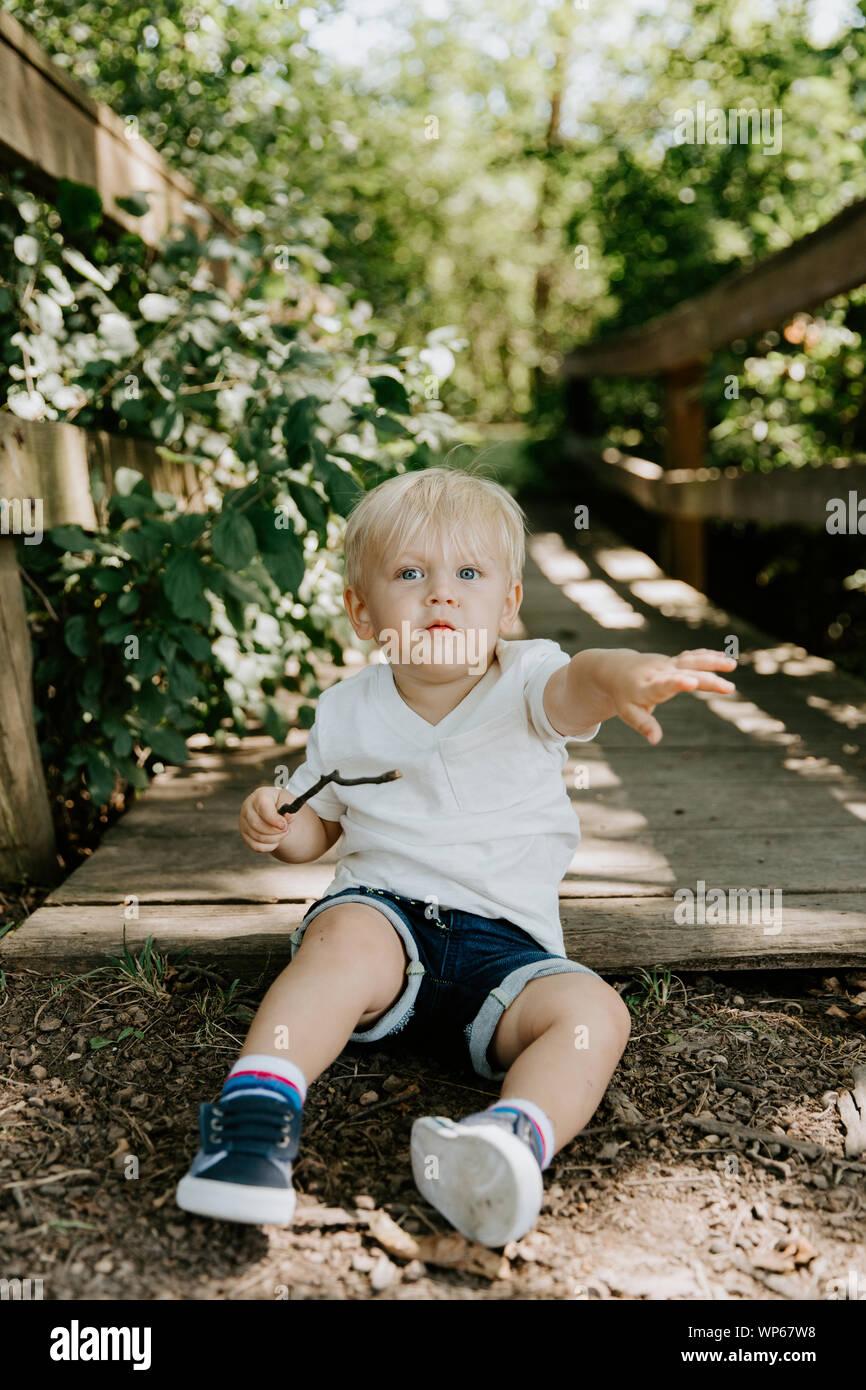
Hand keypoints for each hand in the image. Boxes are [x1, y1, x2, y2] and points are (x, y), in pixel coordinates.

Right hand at [239, 787, 296, 852]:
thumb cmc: (282, 804)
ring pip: (257, 837)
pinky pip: (256, 846)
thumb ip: (289, 809)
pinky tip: (276, 839)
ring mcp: (244, 821)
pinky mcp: (245, 834)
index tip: (284, 826)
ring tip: (283, 833)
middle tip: (287, 830)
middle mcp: (248, 807)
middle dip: (275, 831)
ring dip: (274, 839)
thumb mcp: (288, 802)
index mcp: (260, 795)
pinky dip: (269, 846)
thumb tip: (289, 816)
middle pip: (257, 824)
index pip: (262, 807)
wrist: (276, 810)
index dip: (273, 819)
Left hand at [608, 648, 736, 744]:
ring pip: (691, 661)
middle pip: (685, 673)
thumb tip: (655, 740)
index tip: (690, 682)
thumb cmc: (625, 695)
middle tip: (728, 688)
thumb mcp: (628, 713)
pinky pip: (692, 657)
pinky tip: (725, 657)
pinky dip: (707, 656)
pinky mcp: (674, 661)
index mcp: (648, 687)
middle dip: (707, 680)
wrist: (617, 669)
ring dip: (712, 662)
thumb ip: (643, 725)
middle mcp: (660, 672)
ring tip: (732, 665)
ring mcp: (668, 664)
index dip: (677, 683)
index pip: (663, 684)